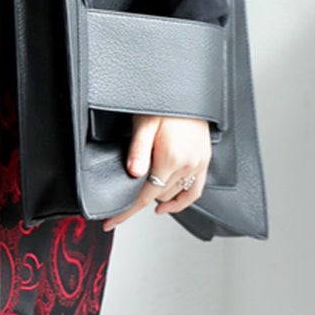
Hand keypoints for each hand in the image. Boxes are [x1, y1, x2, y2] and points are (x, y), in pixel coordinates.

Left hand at [101, 114, 211, 230]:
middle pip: (157, 196)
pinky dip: (181, 202)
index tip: (111, 222)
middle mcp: (187, 164)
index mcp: (171, 157)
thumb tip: (134, 173)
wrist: (186, 92)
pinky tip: (167, 205)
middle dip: (139, 197)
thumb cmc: (164, 104)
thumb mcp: (144, 124)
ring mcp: (197, 164)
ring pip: (173, 195)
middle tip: (123, 195)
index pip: (145, 195)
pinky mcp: (204, 161)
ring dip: (157, 196)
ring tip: (142, 191)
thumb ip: (138, 150)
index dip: (126, 211)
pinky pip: (195, 191)